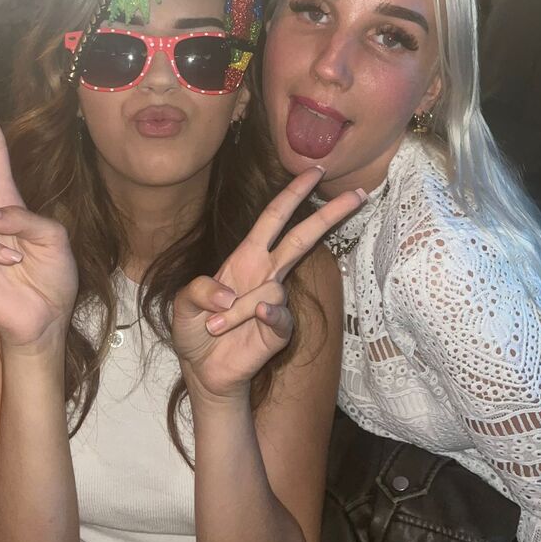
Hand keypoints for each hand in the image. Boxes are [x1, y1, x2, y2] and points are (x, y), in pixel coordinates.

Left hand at [172, 167, 363, 400]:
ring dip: (237, 309)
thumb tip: (229, 293)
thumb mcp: (183, 303)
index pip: (274, 218)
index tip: (314, 171)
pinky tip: (256, 318)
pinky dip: (265, 314)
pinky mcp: (278, 328)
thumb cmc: (196, 330)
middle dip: (329, 214)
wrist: (202, 370)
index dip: (292, 194)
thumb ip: (199, 290)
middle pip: (303, 237)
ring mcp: (275, 301)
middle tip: (357, 193)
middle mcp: (266, 274)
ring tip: (216, 326)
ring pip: (272, 288)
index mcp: (245, 257)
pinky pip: (279, 315)